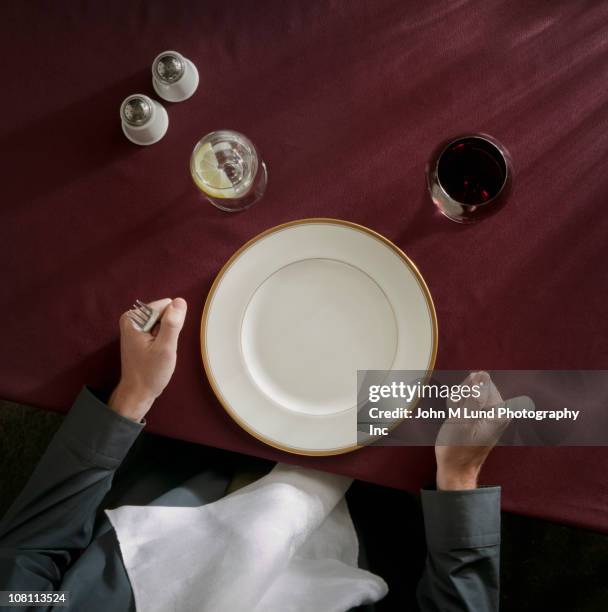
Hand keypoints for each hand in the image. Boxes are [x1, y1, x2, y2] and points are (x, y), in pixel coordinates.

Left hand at [109, 297, 186, 421]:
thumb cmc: (150, 373)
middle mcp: (132, 317)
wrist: (138, 392)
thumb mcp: (165, 349)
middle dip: (167, 330)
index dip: (169, 326)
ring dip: (165, 336)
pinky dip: (162, 340)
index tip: (161, 343)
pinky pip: (160, 328)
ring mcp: (135, 325)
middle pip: (164, 312)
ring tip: (157, 351)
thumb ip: (172, 324)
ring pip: (164, 320)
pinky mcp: (139, 332)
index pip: (166, 306)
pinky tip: (156, 352)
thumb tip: (180, 301)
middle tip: (160, 349)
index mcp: (134, 318)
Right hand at [435, 371, 505, 489]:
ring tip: (455, 417)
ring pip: (470, 392)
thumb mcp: (462, 421)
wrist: (455, 469)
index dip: (466, 390)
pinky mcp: (481, 416)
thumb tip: (481, 375)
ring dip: (457, 401)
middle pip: (477, 386)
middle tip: (456, 414)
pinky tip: (455, 417)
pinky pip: (468, 400)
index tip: (459, 405)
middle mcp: (499, 411)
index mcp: (500, 412)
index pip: (483, 382)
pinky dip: (458, 406)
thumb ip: (473, 396)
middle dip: (462, 395)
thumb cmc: (457, 449)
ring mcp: (490, 413)